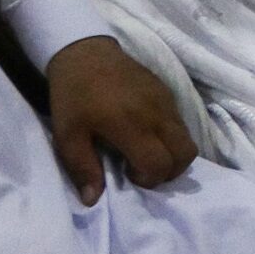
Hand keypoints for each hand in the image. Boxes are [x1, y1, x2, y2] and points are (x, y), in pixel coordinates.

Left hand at [44, 35, 197, 203]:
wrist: (86, 53)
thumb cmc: (73, 97)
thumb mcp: (67, 135)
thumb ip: (82, 168)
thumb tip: (93, 200)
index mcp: (131, 125)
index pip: (159, 163)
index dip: (148, 179)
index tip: (128, 175)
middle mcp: (157, 115)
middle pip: (185, 154)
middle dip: (169, 171)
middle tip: (143, 168)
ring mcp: (167, 102)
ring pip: (188, 139)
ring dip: (172, 154)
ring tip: (145, 152)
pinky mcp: (169, 92)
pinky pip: (181, 123)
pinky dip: (171, 137)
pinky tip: (146, 133)